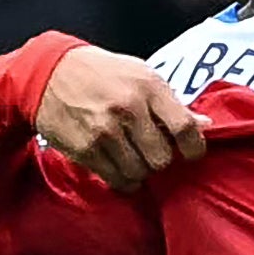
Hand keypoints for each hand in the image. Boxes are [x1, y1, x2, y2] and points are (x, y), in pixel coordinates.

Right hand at [36, 43, 205, 191]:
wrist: (49, 74)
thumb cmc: (101, 73)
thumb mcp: (140, 75)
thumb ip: (171, 103)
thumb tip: (204, 126)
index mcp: (148, 87)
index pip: (184, 128)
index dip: (194, 148)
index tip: (191, 153)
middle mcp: (128, 109)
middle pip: (162, 158)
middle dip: (160, 159)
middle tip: (152, 150)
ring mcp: (105, 132)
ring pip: (140, 173)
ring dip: (140, 170)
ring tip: (132, 156)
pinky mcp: (86, 150)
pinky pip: (116, 180)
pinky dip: (123, 179)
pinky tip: (119, 166)